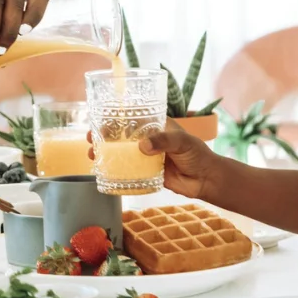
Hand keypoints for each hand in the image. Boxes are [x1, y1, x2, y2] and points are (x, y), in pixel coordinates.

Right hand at [87, 123, 222, 199]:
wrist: (206, 180)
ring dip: (105, 153)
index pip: (132, 118)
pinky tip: (103, 171)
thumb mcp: (182, 142)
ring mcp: (146, 157)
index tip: (99, 120)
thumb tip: (142, 146)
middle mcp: (148, 140)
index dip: (114, 118)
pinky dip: (114, 170)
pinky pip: (127, 170)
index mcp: (155, 126)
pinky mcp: (146, 173)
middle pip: (121, 136)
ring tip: (92, 155)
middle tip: (90, 139)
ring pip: (121, 153)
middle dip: (104, 136)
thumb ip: (163, 141)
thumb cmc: (197, 154)